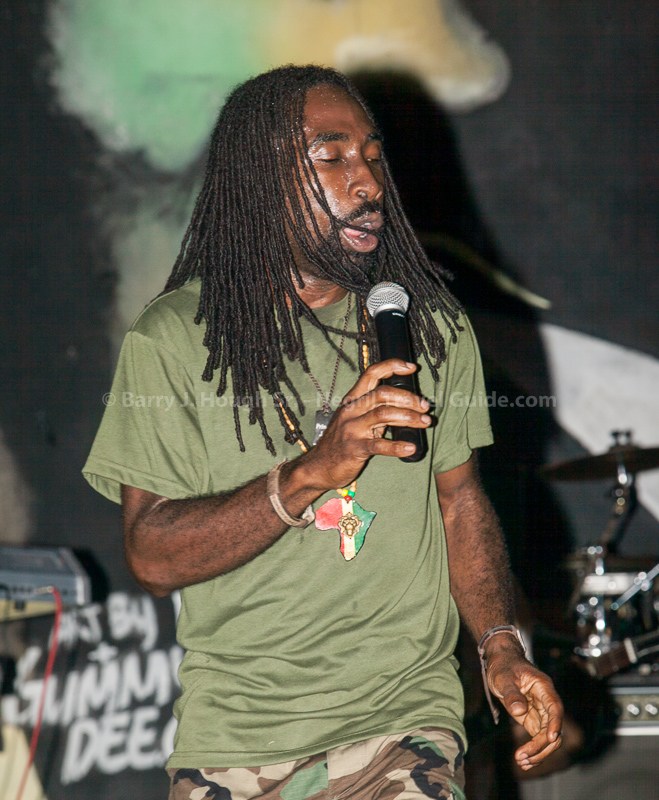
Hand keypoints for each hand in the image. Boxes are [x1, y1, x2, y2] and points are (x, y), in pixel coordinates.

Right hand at [301, 358, 430, 489]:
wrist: (318, 466)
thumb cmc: (341, 442)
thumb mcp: (354, 419)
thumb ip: (375, 410)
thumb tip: (406, 405)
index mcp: (352, 400)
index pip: (371, 373)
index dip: (392, 366)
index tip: (411, 367)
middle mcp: (351, 410)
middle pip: (382, 393)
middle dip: (408, 398)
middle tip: (425, 407)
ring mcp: (352, 429)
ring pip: (384, 414)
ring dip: (409, 417)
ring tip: (425, 422)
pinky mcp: (354, 448)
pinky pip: (379, 445)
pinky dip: (397, 446)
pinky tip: (411, 447)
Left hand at [486, 640, 562, 769]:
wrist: (501, 661)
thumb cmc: (504, 665)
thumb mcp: (503, 677)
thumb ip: (512, 693)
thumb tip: (519, 711)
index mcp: (543, 687)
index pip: (555, 707)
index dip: (555, 723)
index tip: (550, 738)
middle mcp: (546, 702)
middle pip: (553, 728)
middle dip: (541, 746)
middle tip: (523, 757)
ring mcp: (541, 712)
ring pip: (548, 737)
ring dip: (538, 752)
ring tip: (521, 762)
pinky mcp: (533, 719)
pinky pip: (538, 738)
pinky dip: (533, 750)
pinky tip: (524, 760)